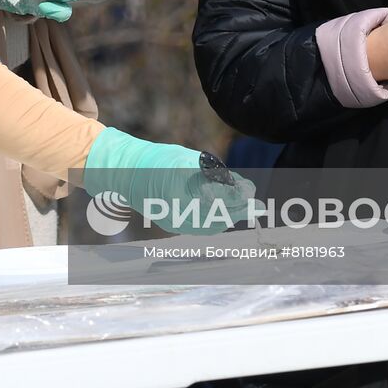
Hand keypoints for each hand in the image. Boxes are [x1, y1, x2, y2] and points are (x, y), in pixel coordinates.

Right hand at [84, 128, 255, 234]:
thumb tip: (242, 186)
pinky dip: (217, 220)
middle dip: (239, 210)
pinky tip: (228, 213)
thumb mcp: (188, 161)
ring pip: (210, 225)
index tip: (254, 194)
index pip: (216, 200)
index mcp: (179, 194)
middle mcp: (176, 213)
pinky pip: (200, 226)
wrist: (127, 173)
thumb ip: (214, 174)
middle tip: (260, 207)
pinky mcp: (173, 224)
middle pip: (216, 216)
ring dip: (230, 216)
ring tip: (248, 209)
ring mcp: (173, 222)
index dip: (237, 198)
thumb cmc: (157, 161)